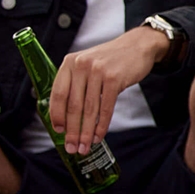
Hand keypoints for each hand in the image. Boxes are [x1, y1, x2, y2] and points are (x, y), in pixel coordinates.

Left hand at [49, 26, 170, 153]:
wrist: (137, 45)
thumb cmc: (110, 60)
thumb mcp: (87, 64)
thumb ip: (75, 83)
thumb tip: (66, 117)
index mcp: (69, 63)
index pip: (58, 94)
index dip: (57, 115)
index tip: (58, 131)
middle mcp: (81, 65)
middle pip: (73, 105)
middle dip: (72, 130)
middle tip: (72, 147)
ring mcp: (97, 71)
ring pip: (89, 109)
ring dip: (86, 132)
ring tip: (84, 147)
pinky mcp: (114, 78)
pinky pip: (105, 108)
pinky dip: (101, 126)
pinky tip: (99, 136)